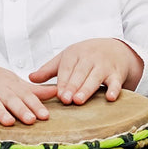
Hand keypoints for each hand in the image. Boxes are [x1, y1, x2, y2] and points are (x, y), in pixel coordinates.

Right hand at [0, 56, 57, 125]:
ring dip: (0, 112)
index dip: (35, 105)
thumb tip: (57, 92)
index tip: (45, 116)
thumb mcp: (14, 83)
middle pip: (10, 99)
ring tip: (9, 122)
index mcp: (11, 85)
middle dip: (21, 109)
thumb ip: (34, 90)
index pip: (25, 95)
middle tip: (32, 120)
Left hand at [29, 38, 143, 104]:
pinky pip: (116, 82)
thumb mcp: (67, 58)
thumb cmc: (87, 55)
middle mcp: (90, 58)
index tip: (58, 95)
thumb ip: (49, 69)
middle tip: (66, 99)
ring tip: (79, 100)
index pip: (67, 68)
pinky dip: (114, 89)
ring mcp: (104, 65)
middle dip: (73, 86)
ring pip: (95, 77)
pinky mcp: (117, 73)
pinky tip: (110, 97)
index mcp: (75, 54)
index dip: (63, 82)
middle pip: (80, 73)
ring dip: (87, 88)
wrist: (115, 48)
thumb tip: (30, 78)